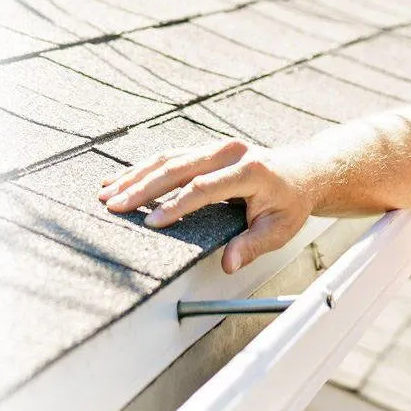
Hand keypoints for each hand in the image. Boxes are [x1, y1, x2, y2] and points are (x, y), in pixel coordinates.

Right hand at [97, 138, 313, 273]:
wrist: (302, 172)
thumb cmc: (290, 203)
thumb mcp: (279, 229)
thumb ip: (253, 245)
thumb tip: (229, 264)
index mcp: (251, 170)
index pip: (205, 187)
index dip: (176, 206)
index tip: (151, 224)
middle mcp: (232, 152)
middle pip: (180, 167)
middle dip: (143, 188)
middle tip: (114, 206)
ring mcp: (219, 146)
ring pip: (171, 158)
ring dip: (137, 175)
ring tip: (107, 193)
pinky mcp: (209, 148)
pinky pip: (173, 156)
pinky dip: (146, 168)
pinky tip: (122, 178)